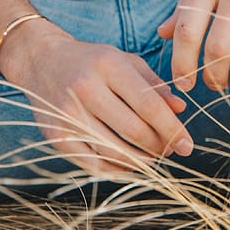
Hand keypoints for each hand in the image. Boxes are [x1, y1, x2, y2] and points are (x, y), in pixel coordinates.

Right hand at [0, 24, 193, 179]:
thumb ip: (154, 84)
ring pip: (115, 152)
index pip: (148, 105)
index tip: (188, 145)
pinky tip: (129, 164)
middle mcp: (86, 88)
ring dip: (141, 161)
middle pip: (134, 131)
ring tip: (152, 157)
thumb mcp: (124, 60)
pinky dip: (116, 169)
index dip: (172, 129)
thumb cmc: (91, 61)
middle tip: (170, 150)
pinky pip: (93, 164)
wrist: (40, 60)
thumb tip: (180, 110)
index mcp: (108, 65)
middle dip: (159, 147)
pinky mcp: (56, 136)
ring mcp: (68, 114)